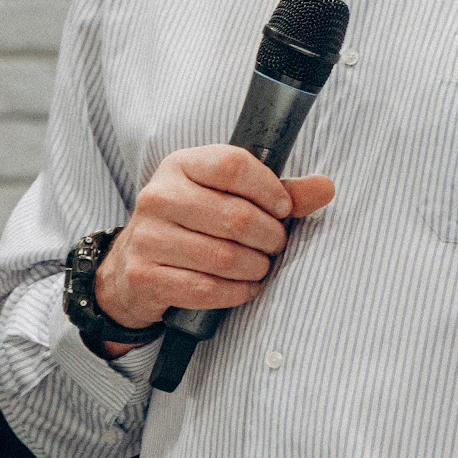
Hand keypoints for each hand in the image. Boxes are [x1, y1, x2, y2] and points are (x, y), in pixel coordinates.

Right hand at [93, 146, 334, 342]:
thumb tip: (326, 188)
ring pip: (224, 256)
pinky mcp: (146, 275)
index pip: (233, 165)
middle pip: (236, 216)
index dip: (268, 189)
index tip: (282, 208)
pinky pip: (206, 289)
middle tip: (275, 245)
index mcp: (181, 165)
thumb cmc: (190, 223)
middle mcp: (159, 196)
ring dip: (255, 268)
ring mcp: (148, 237)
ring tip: (260, 266)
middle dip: (269, 237)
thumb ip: (277, 191)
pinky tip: (244, 288)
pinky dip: (236, 292)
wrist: (131, 266)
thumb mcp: (225, 196)